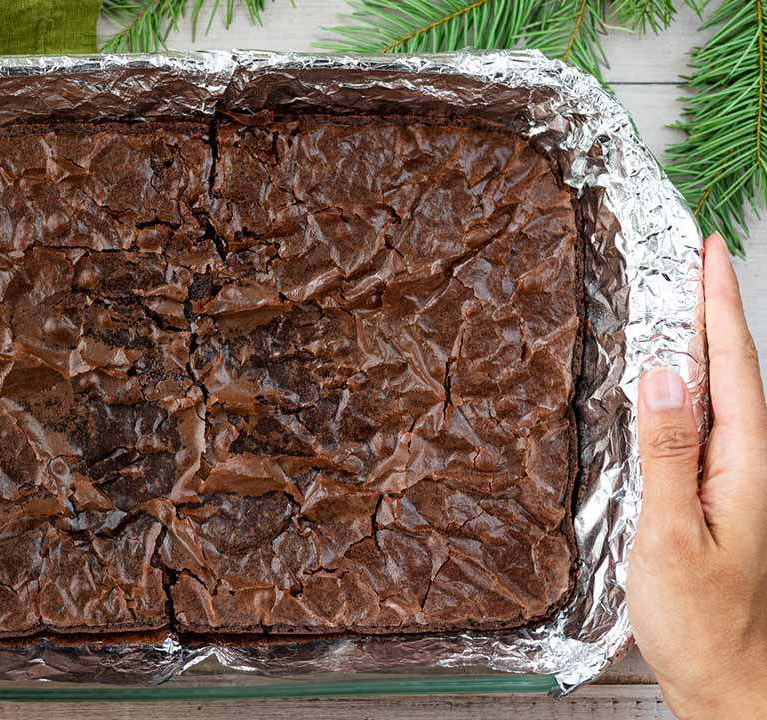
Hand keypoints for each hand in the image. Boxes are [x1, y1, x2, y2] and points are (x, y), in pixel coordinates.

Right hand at [629, 234, 766, 717]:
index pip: (734, 364)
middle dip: (716, 308)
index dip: (720, 303)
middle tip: (694, 257)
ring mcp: (736, 482)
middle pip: (735, 369)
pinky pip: (705, 426)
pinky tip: (669, 388)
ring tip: (681, 302)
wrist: (732, 683)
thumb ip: (668, 455)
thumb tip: (663, 375)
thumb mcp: (674, 537)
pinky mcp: (718, 500)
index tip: (712, 249)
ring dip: (704, 344)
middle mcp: (749, 465)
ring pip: (722, 395)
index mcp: (746, 464)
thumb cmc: (705, 623)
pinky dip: (690, 390)